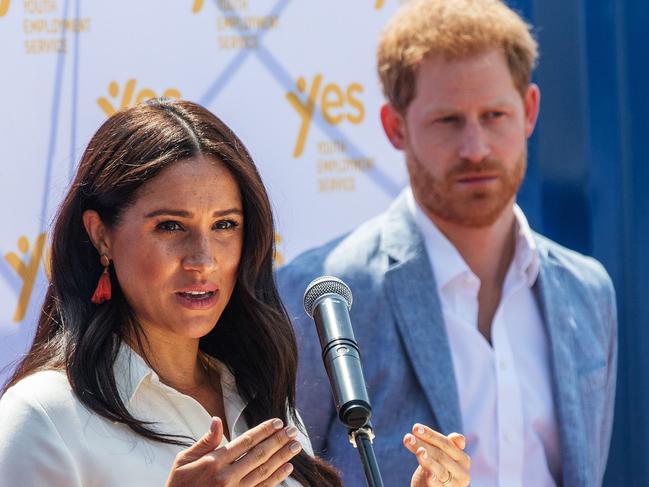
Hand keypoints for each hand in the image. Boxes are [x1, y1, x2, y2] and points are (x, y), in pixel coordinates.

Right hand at [166, 416, 301, 486]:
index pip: (245, 442)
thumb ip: (205, 441)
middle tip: (293, 431)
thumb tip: (217, 420)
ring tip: (295, 446)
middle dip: (278, 441)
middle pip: (259, 454)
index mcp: (214, 462)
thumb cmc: (178, 485)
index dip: (263, 431)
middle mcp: (226, 476)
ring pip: (264, 471)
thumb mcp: (183, 460)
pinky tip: (287, 468)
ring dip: (282, 457)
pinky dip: (276, 478)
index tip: (277, 422)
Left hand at [405, 424, 469, 486]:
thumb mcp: (441, 457)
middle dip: (423, 445)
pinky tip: (428, 475)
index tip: (415, 428)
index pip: (446, 444)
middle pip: (440, 455)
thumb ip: (447, 446)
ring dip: (428, 460)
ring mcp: (455, 485)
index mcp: (463, 459)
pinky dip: (433, 480)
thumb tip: (460, 438)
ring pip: (440, 470)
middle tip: (408, 438)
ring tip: (419, 452)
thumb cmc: (438, 471)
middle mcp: (462, 473)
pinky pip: (439, 486)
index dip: (431, 435)